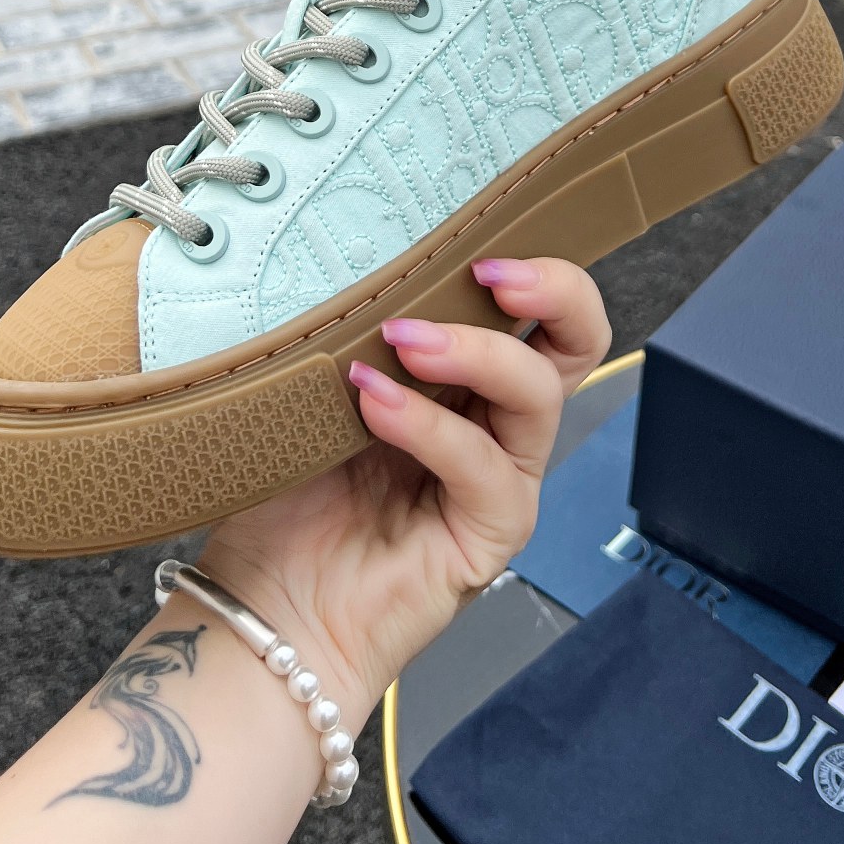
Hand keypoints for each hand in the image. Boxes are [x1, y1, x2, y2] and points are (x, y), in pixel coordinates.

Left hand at [197, 257, 610, 729]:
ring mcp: (500, 479)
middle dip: (554, 291)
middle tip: (490, 273)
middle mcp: (496, 420)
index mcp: (464, 374)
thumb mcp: (314, 385)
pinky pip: (484, 469)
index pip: (536, 305)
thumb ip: (351, 329)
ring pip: (539, 394)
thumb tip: (347, 254)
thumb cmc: (285, 494)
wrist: (264, 606)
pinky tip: (373, 403)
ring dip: (477, 353)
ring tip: (403, 340)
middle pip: (578, 342)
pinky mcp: (489, 535)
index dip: (530, 263)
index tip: (476, 237)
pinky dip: (431, 427)